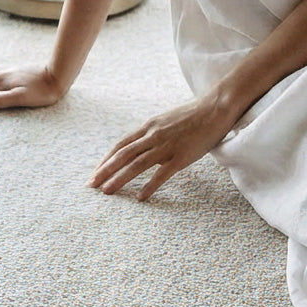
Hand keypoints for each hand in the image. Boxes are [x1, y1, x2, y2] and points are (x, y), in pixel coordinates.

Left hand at [89, 95, 231, 200]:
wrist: (215, 108)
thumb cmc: (193, 115)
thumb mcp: (166, 121)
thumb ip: (153, 133)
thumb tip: (142, 146)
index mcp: (149, 127)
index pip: (120, 145)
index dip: (106, 159)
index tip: (96, 172)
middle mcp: (153, 135)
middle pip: (123, 155)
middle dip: (105, 171)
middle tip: (91, 185)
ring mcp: (167, 146)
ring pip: (137, 164)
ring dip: (119, 178)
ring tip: (106, 192)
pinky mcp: (181, 156)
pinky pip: (162, 173)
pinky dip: (149, 186)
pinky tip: (140, 197)